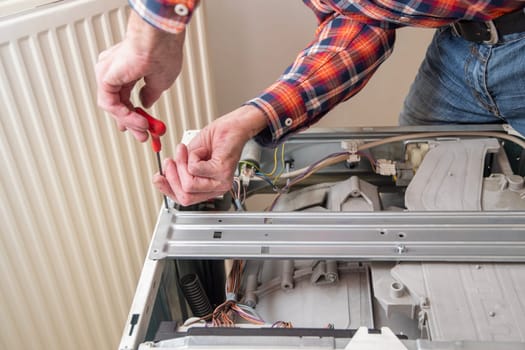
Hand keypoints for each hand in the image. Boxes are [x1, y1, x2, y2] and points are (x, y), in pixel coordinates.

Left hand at [95, 11, 184, 140]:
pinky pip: (110, 104)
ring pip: (113, 105)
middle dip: (131, 122)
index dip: (132, 114)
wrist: (159, 41)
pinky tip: (138, 121)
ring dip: (130, 121)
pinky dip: (124, 116)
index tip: (142, 127)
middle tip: (142, 135)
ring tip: (144, 130)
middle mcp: (115, 69)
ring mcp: (108, 72)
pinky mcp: (105, 77)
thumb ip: (151, 94)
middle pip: (118, 103)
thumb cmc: (163, 52)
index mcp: (127, 67)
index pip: (124, 96)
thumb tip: (146, 102)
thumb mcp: (160, 82)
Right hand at [154, 105, 267, 205]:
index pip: (184, 200)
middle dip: (172, 177)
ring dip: (182, 163)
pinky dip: (193, 155)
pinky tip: (202, 149)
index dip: (168, 189)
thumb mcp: (189, 157)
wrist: (231, 126)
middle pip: (185, 197)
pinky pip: (195, 169)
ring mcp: (221, 182)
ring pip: (188, 185)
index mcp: (208, 188)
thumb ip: (178, 169)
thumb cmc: (215, 140)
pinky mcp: (223, 171)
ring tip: (186, 151)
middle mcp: (216, 188)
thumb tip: (162, 177)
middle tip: (170, 161)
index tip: (158, 177)